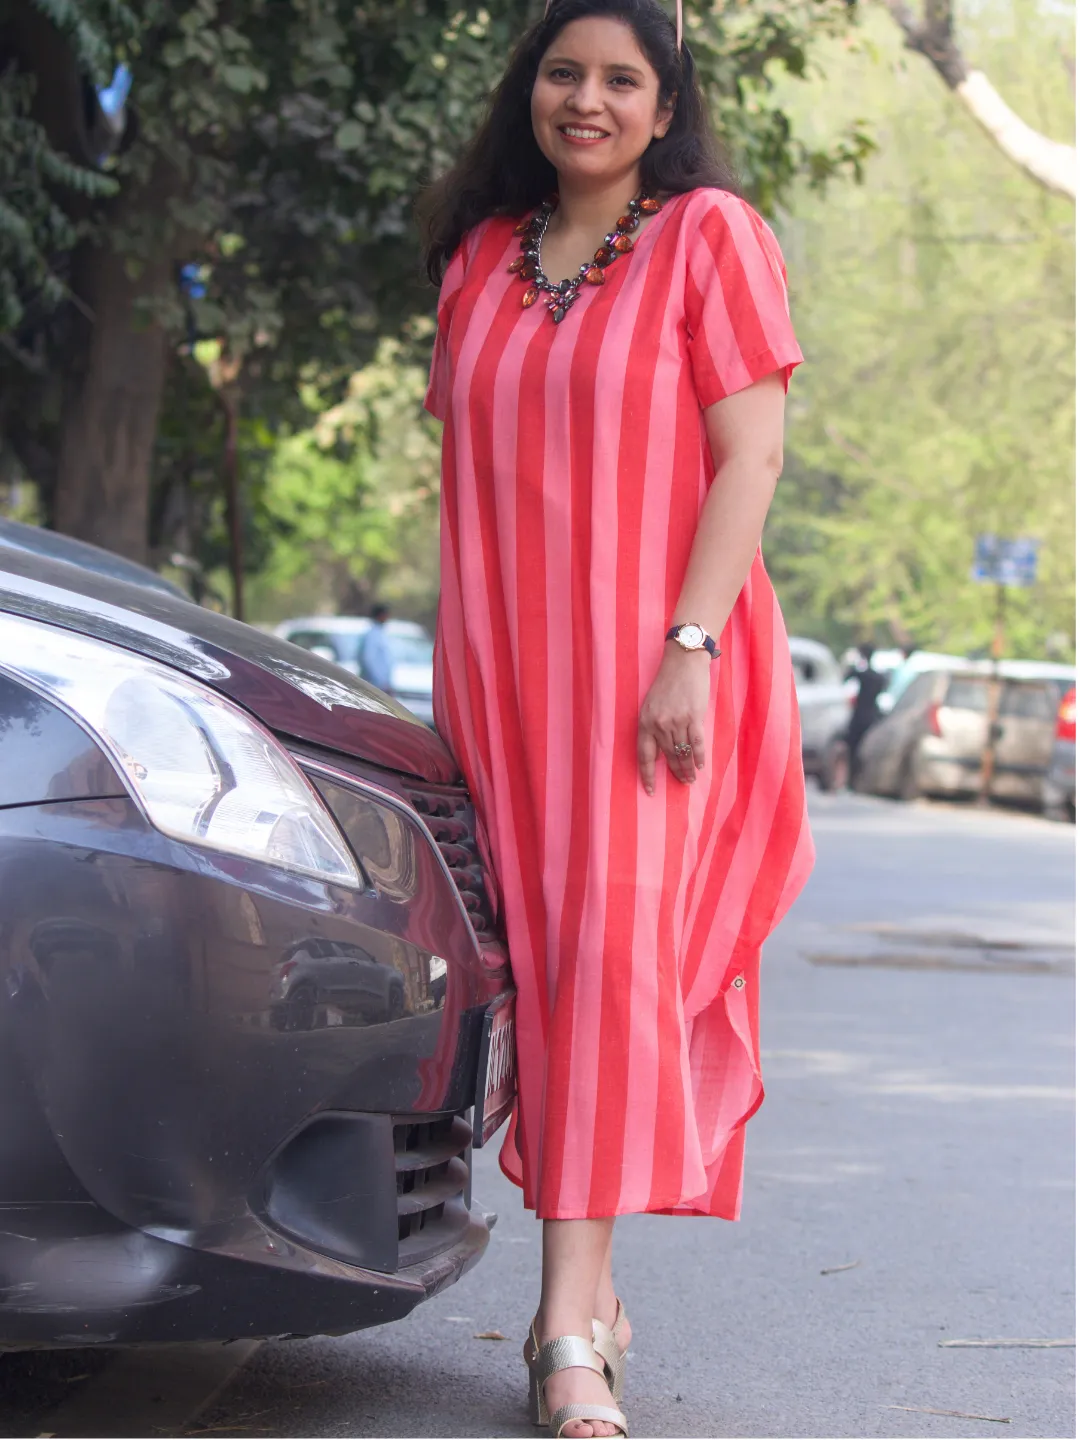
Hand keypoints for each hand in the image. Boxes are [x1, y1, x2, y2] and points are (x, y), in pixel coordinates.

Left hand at [638, 646, 711, 794]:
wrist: (683, 663)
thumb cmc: (667, 683)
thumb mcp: (650, 706)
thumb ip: (652, 728)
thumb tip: (657, 753)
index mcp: (645, 722)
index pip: (644, 756)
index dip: (648, 776)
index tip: (651, 792)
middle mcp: (659, 724)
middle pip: (667, 757)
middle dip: (675, 773)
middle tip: (682, 784)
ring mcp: (677, 721)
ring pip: (683, 753)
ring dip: (688, 768)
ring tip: (691, 779)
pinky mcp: (694, 717)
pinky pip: (697, 743)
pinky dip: (700, 757)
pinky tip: (701, 766)